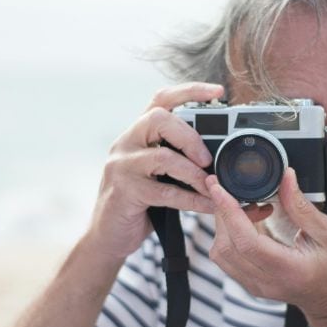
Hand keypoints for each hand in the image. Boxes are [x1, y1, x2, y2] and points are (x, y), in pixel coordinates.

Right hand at [86, 82, 221, 259]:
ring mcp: (122, 166)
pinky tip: (208, 205)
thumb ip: (176, 156)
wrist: (108, 235)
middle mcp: (126, 142)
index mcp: (137, 133)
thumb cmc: (139, 202)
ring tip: (212, 186)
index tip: (218, 92)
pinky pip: (165, 192)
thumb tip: (219, 153)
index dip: (190, 91)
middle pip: (159, 118)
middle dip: (190, 136)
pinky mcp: (125, 192)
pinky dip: (192, 200)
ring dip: (194, 173)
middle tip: (208, 158)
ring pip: (163, 157)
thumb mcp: (155, 172)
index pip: (161, 99)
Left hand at [206, 168, 326, 320]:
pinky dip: (229, 235)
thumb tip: (285, 176)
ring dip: (226, 224)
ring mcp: (254, 286)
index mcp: (289, 270)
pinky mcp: (249, 283)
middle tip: (234, 189)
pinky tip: (250, 221)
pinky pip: (227, 258)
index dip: (229, 212)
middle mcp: (266, 282)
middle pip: (226, 247)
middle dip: (223, 213)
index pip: (246, 242)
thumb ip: (302, 207)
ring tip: (250, 206)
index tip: (219, 188)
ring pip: (221, 254)